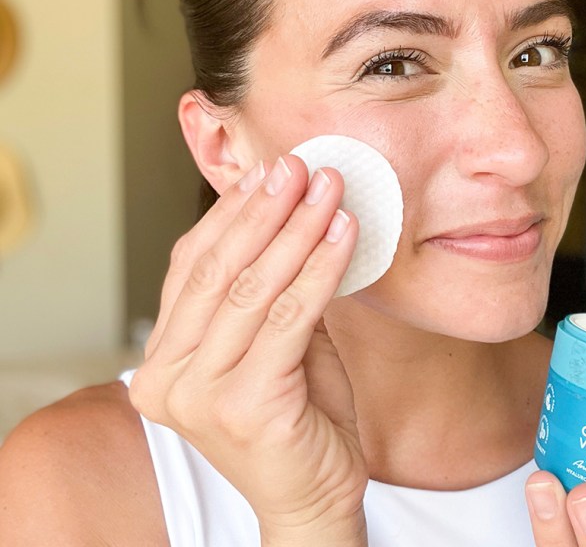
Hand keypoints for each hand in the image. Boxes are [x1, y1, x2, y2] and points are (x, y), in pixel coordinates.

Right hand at [129, 155, 367, 545]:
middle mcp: (166, 379)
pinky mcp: (245, 404)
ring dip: (296, 230)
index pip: (190, 270)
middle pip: (217, 271)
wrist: (315, 497)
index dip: (229, 216)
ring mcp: (200, 395)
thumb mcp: (275, 346)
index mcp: (162, 364)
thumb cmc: (299, 420)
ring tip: (329, 190)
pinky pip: (290, 317)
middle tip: (299, 167)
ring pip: (252, 289)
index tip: (266, 174)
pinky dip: (320, 268)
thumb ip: (270, 296)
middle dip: (263, 212)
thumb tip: (295, 216)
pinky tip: (344, 234)